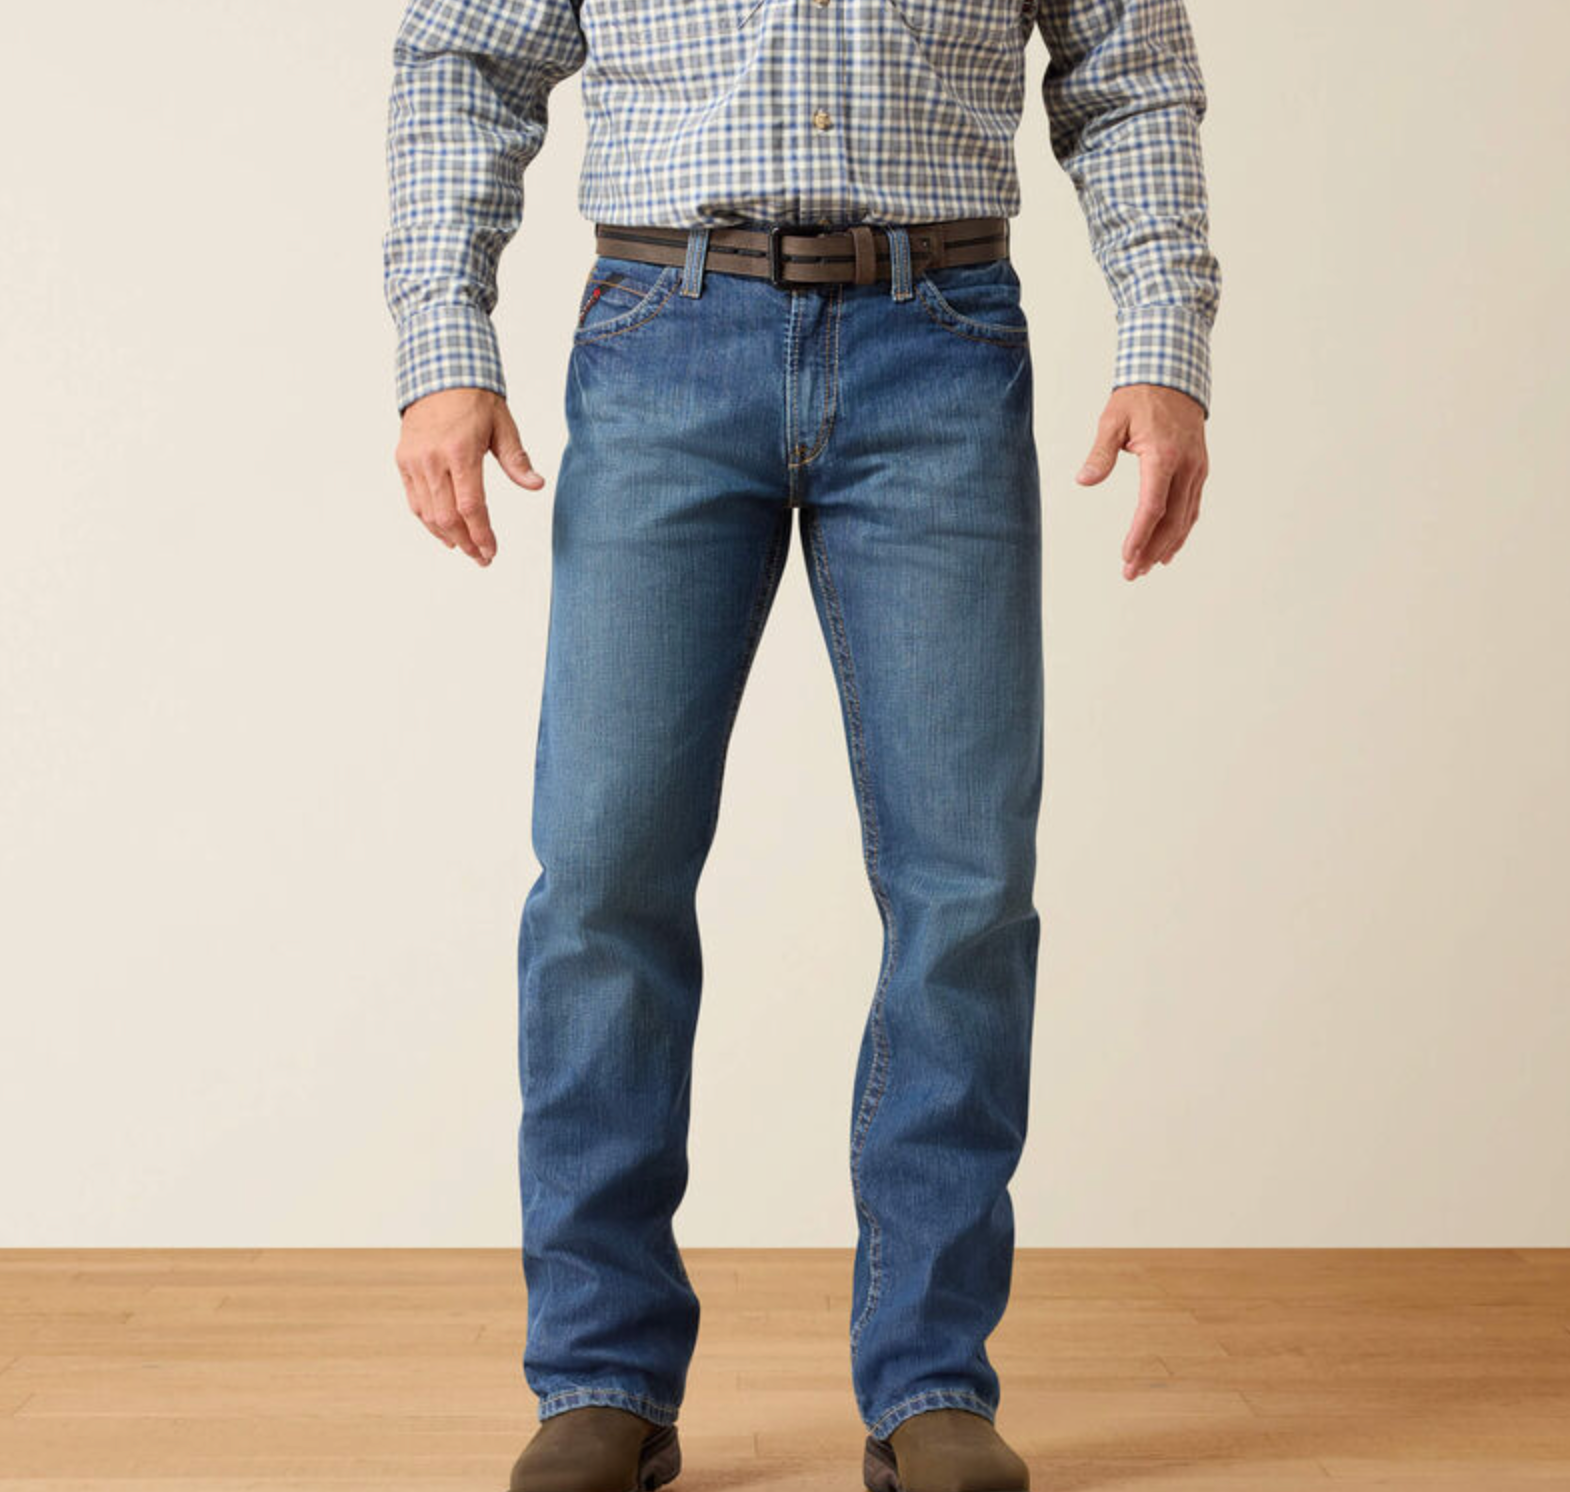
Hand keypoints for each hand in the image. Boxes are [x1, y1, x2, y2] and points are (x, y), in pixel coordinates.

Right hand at [395, 388, 544, 565]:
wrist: (438, 373)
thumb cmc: (474, 399)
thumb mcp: (503, 425)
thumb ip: (517, 460)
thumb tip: (536, 485)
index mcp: (460, 451)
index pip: (471, 506)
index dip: (482, 534)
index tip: (491, 551)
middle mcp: (433, 458)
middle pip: (447, 517)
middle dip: (466, 543)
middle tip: (482, 557)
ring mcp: (414, 460)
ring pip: (428, 513)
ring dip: (447, 536)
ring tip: (466, 548)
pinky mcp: (403, 460)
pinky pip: (414, 500)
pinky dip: (429, 521)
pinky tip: (444, 532)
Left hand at [1075, 385, 1209, 580]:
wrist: (1173, 375)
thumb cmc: (1139, 397)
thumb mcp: (1113, 420)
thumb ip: (1100, 454)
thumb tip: (1084, 480)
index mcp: (1164, 456)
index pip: (1152, 507)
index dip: (1139, 535)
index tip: (1126, 556)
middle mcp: (1186, 466)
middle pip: (1171, 520)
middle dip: (1151, 549)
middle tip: (1132, 573)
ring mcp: (1197, 469)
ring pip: (1186, 517)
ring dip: (1167, 545)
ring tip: (1147, 567)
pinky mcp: (1199, 469)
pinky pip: (1192, 506)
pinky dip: (1182, 529)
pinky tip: (1169, 547)